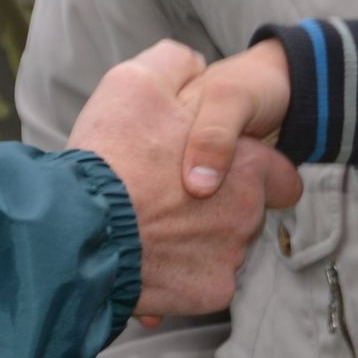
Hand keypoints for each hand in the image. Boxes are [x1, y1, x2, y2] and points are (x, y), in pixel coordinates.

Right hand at [70, 41, 300, 317]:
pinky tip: (144, 260)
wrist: (75, 229)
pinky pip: (199, 285)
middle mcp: (248, 215)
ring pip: (222, 250)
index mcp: (247, 165)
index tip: (224, 174)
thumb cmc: (112, 153)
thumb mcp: (137, 81)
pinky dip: (178, 278)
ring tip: (151, 228)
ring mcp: (228, 259)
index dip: (254, 172)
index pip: (283, 176)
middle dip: (218, 208)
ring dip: (196, 242)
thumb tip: (194, 62)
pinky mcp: (206, 294)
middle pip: (247, 214)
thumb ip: (176, 64)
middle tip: (171, 199)